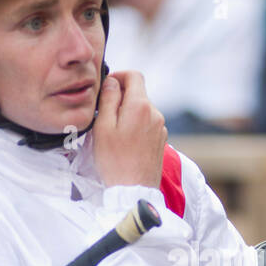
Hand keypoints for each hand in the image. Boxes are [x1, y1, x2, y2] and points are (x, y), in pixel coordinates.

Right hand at [93, 71, 166, 188]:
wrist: (134, 190)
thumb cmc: (115, 161)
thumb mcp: (103, 127)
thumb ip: (108, 99)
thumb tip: (112, 82)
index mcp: (141, 106)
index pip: (134, 75)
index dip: (119, 76)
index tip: (107, 88)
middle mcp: (155, 114)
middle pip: (138, 93)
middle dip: (121, 98)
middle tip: (104, 114)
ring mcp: (161, 128)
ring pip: (142, 110)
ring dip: (128, 114)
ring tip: (113, 132)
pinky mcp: (161, 140)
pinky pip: (147, 124)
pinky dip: (135, 126)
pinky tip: (125, 143)